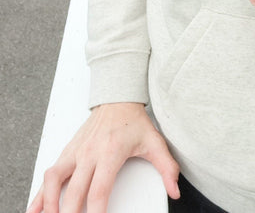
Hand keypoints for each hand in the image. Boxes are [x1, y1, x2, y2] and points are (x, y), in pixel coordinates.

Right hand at [26, 102, 179, 212]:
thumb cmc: (134, 122)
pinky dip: (40, 192)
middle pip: (74, 191)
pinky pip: (49, 173)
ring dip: (49, 203)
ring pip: (53, 179)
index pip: (98, 189)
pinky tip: (35, 209)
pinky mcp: (67, 151)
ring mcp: (75, 151)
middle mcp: (89, 152)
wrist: (117, 98)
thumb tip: (174, 190)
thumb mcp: (155, 143)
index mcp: (110, 152)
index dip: (95, 212)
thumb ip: (167, 168)